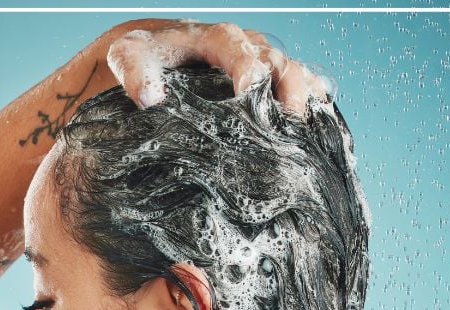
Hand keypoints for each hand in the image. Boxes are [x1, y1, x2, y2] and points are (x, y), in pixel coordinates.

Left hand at [102, 19, 331, 117]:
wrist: (160, 59)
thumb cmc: (146, 58)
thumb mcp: (130, 58)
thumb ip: (136, 73)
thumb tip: (149, 98)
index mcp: (217, 39)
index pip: (239, 49)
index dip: (247, 68)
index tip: (249, 92)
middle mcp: (247, 48)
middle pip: (278, 62)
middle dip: (288, 89)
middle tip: (291, 119)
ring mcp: (263, 66)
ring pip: (296, 74)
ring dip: (306, 99)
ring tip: (310, 128)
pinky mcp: (269, 85)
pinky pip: (300, 89)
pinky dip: (313, 105)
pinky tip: (319, 130)